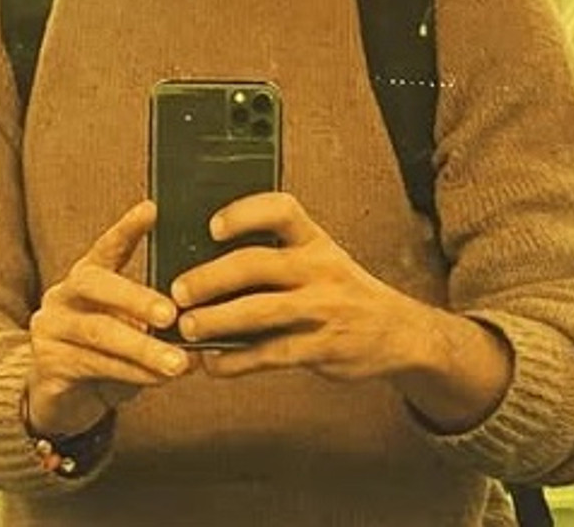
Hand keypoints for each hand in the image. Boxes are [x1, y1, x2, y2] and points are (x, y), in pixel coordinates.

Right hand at [27, 200, 190, 435]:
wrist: (62, 399)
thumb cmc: (107, 354)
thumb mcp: (129, 328)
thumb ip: (154, 318)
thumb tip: (201, 316)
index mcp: (88, 275)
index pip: (108, 246)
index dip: (128, 228)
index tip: (152, 209)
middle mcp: (64, 294)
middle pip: (96, 283)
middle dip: (137, 297)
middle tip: (171, 314)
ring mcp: (51, 327)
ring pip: (99, 331)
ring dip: (143, 348)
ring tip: (178, 363)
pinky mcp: (47, 364)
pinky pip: (95, 365)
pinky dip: (132, 373)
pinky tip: (158, 379)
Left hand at [171, 193, 511, 432]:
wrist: (396, 331)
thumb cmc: (339, 288)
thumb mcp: (319, 257)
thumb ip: (275, 253)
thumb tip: (202, 256)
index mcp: (315, 239)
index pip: (280, 209)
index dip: (244, 214)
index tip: (211, 226)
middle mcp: (319, 268)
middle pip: (258, 265)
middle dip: (211, 277)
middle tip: (178, 290)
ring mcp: (322, 309)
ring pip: (260, 312)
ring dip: (217, 320)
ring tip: (186, 327)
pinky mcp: (321, 348)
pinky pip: (271, 355)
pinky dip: (236, 362)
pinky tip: (212, 363)